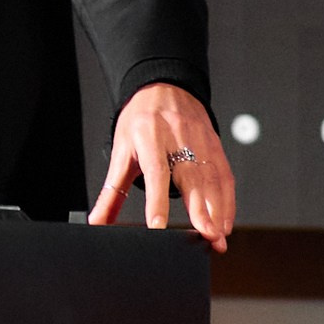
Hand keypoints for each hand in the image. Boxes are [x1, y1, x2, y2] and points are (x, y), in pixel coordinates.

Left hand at [88, 82, 234, 253]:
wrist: (163, 86)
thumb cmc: (141, 120)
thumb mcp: (122, 150)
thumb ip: (112, 191)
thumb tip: (96, 221)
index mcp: (149, 135)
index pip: (154, 170)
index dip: (157, 200)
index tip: (158, 226)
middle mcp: (177, 136)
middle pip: (190, 175)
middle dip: (200, 209)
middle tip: (206, 236)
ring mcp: (199, 139)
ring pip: (211, 178)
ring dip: (218, 210)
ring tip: (217, 238)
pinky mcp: (214, 144)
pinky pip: (224, 175)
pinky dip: (228, 201)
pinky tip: (225, 222)